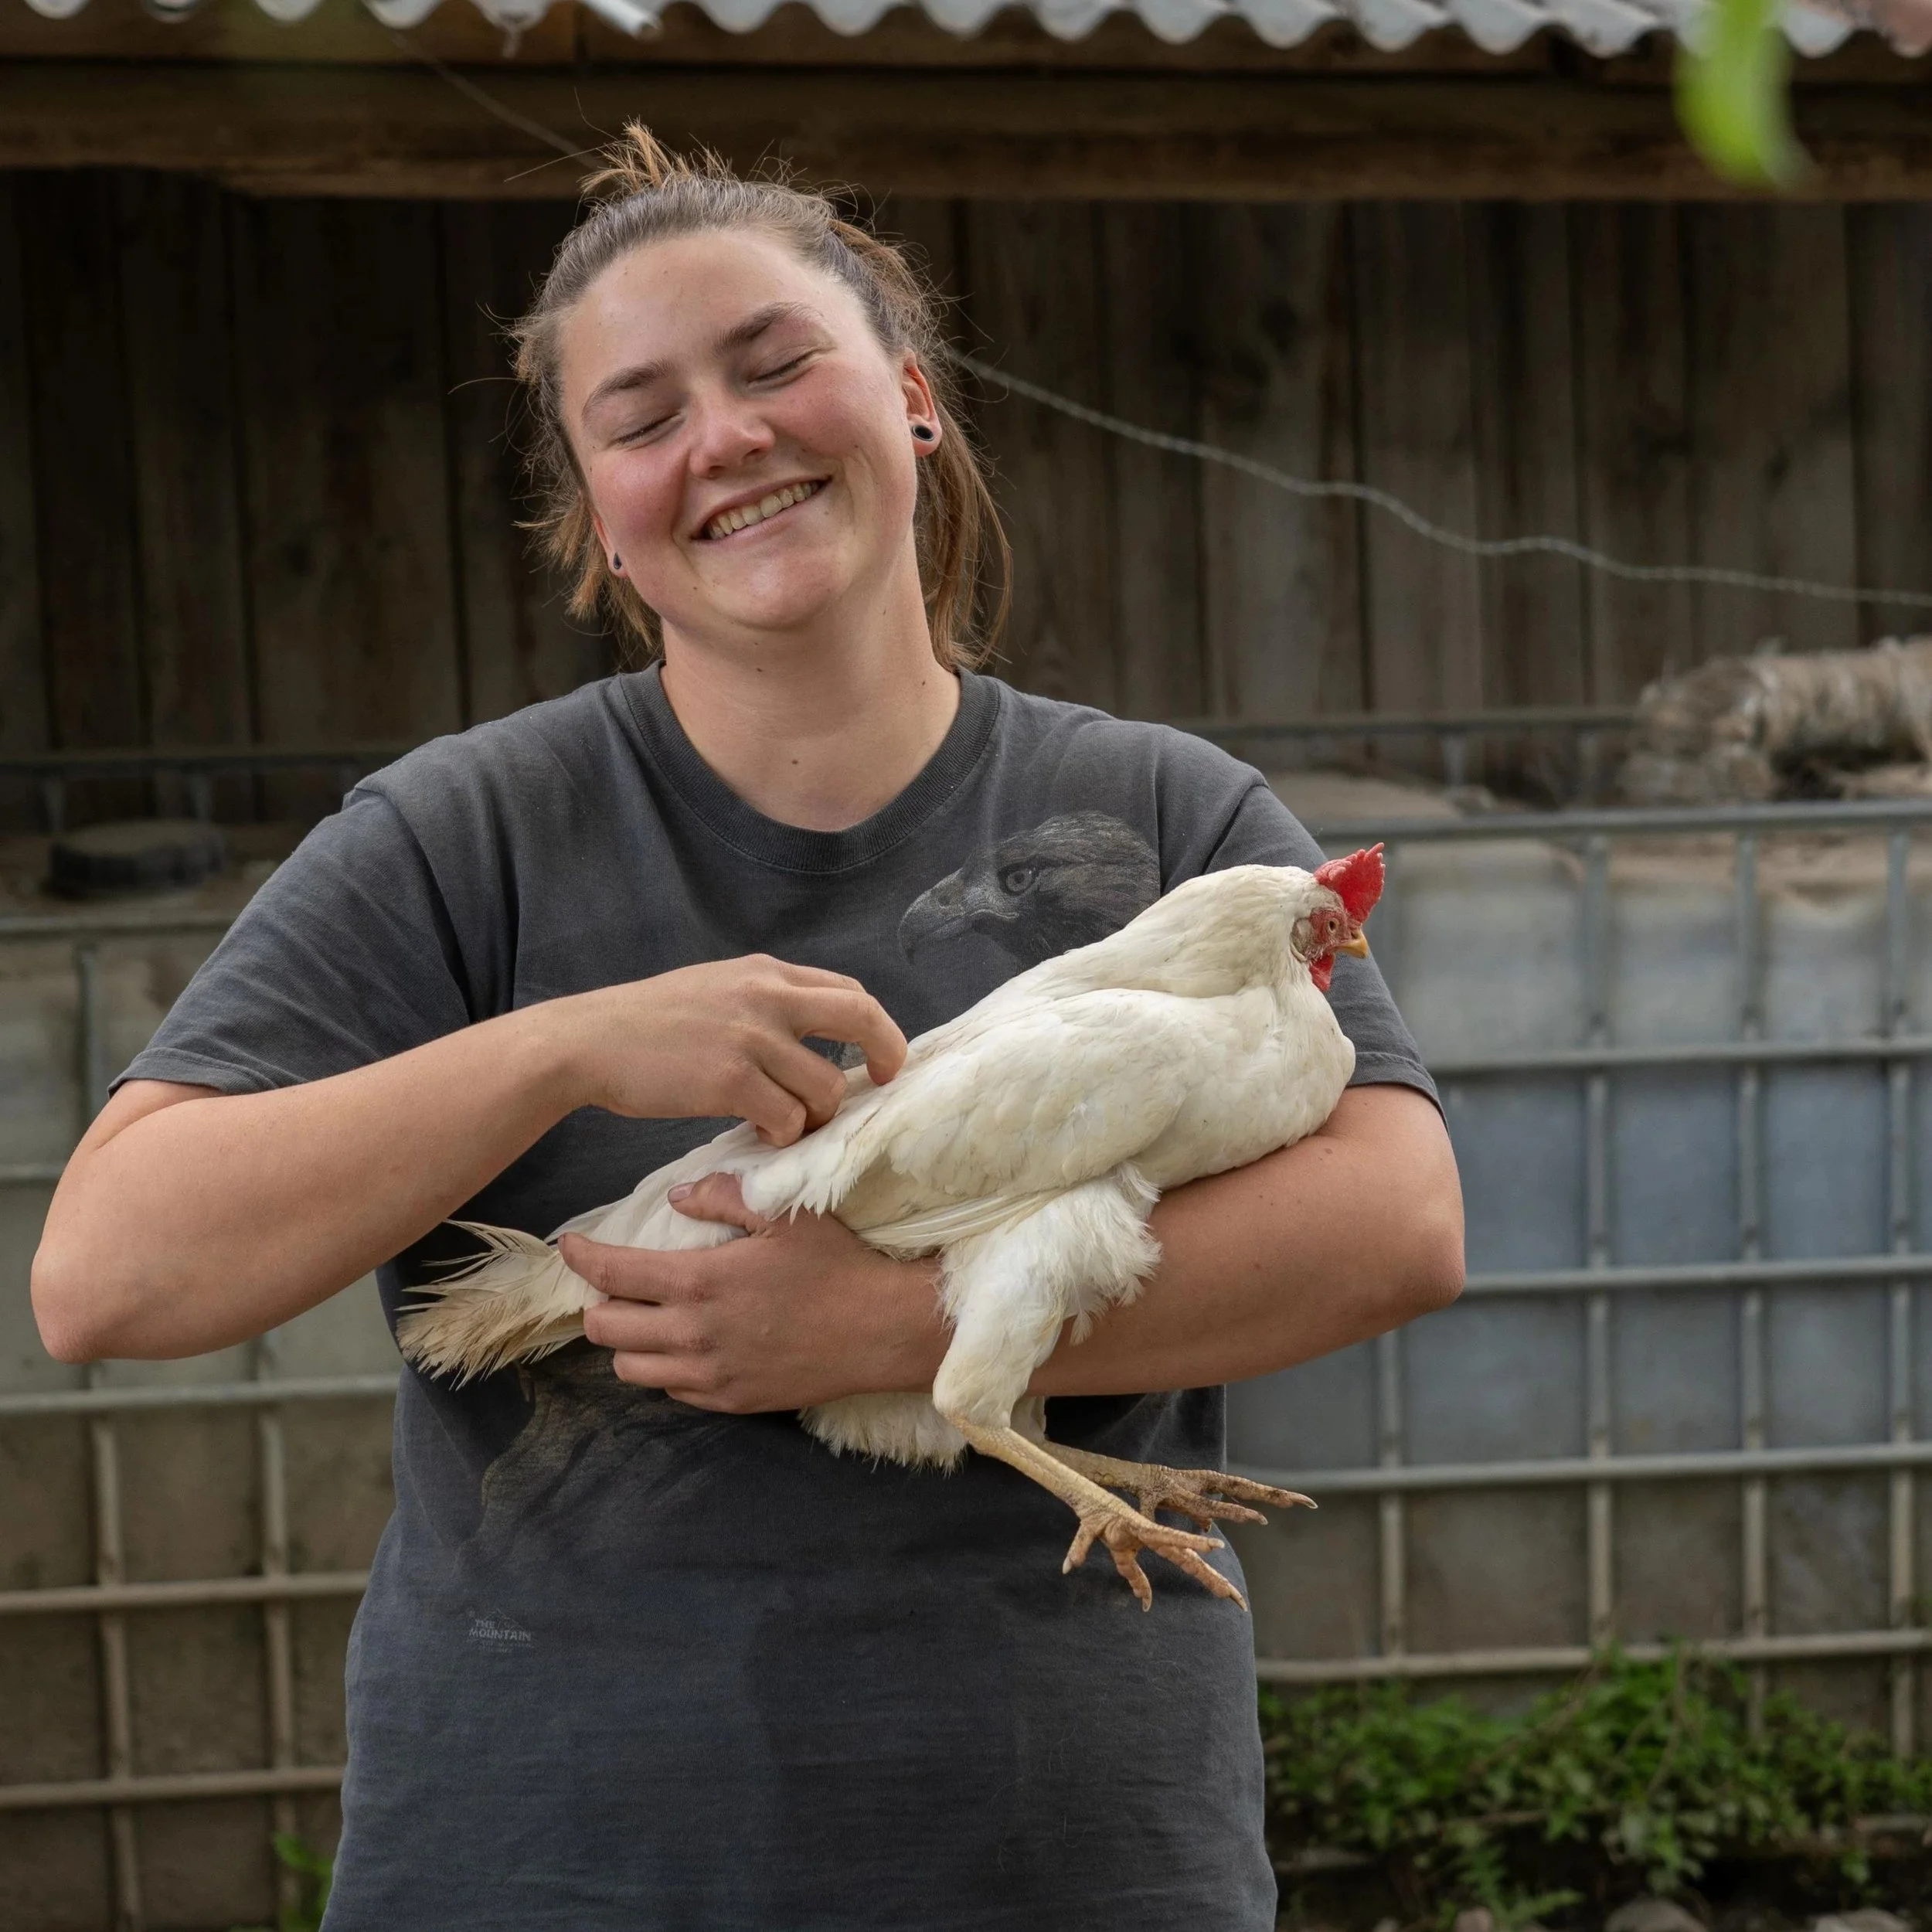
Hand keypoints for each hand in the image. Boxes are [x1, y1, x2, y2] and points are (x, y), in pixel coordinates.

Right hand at [545, 956, 905, 1145]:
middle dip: (885, 1056)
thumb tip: (810, 1036)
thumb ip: (765, 1002)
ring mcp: (751, 1038)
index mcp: (766, 973)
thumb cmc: (649, 1023)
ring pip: (825, 1088)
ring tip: (783, 1123)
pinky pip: (788, 1119)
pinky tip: (757, 1132)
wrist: (590, 1041)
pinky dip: (782, 1135)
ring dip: (814, 1117)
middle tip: (880, 1088)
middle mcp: (767, 996)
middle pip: (861, 1018)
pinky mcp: (731, 1081)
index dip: (876, 1028)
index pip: (849, 991)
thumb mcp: (716, 988)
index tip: (877, 1061)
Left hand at [566, 1174, 946, 1410]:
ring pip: (630, 1370)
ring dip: (629, 1343)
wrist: (882, 1331)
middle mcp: (693, 1336)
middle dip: (600, 1304)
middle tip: (617, 1285)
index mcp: (699, 1283)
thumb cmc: (836, 1265)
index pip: (613, 1275)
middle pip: (606, 1330)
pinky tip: (689, 1346)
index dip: (582, 1258)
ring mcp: (711, 1375)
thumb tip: (678, 1196)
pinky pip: (672, 1392)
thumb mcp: (785, 1215)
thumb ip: (724, 1197)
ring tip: (647, 1319)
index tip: (570, 1245)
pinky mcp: (732, 1401)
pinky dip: (666, 1369)